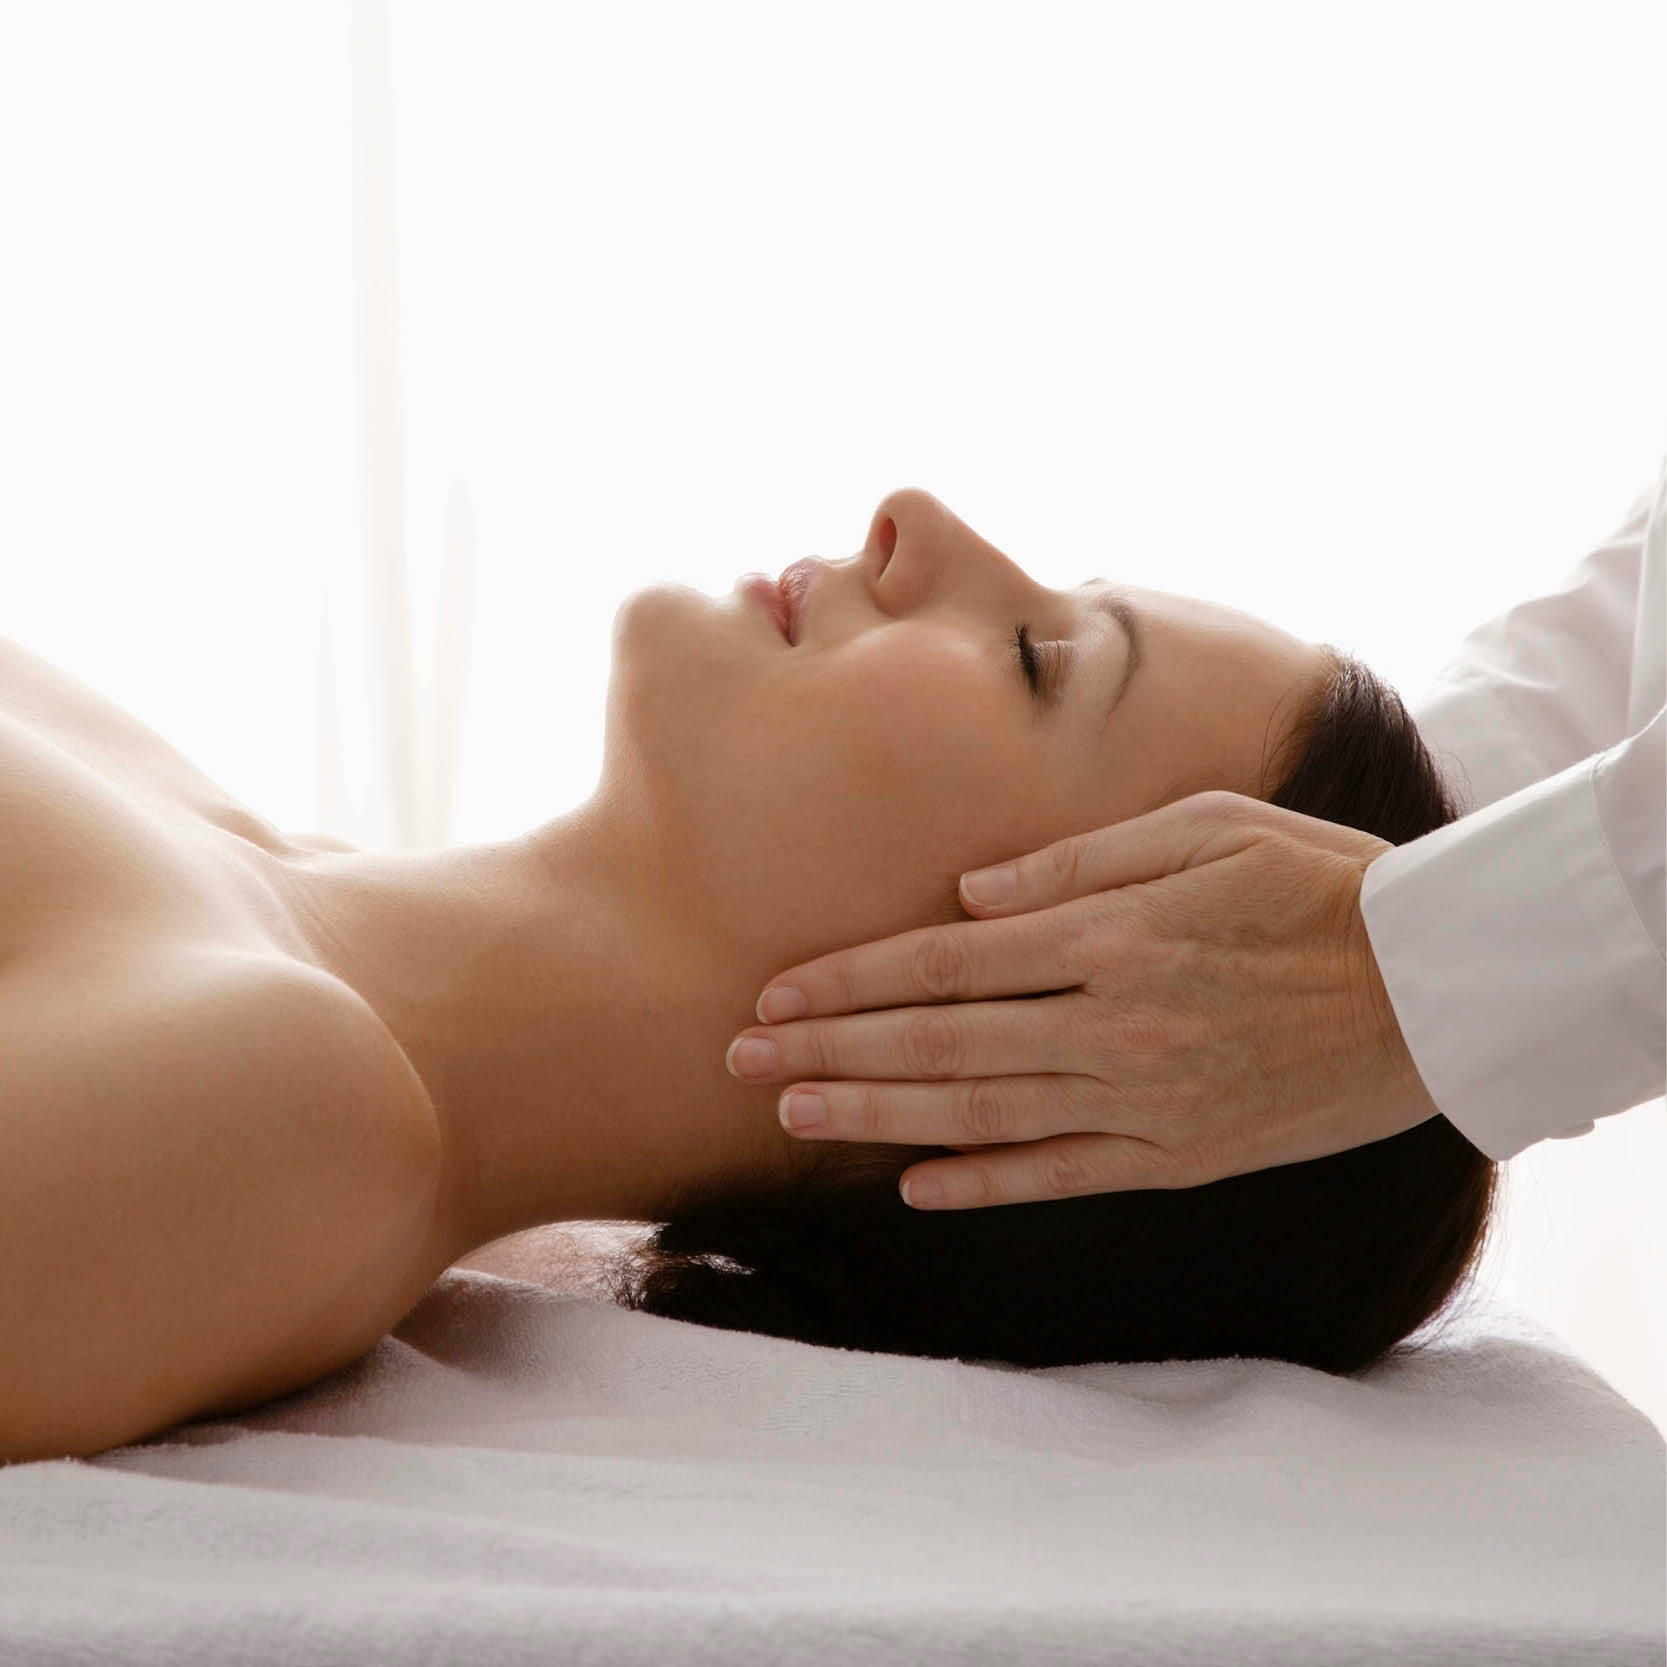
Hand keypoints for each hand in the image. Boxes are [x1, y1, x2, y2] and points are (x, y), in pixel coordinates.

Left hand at [724, 791, 1440, 1208]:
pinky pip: (1064, 1174)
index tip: (774, 991)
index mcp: (1112, 933)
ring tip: (791, 1115)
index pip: (946, 963)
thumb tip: (965, 893)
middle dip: (828, 1050)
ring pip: (982, 1115)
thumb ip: (1075, 858)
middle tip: (736, 1059)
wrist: (1437, 986)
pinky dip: (984, 1182)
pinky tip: (912, 1186)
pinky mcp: (1182, 1155)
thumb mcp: (1203, 829)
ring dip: (876, 1118)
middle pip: (939, 1044)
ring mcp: (1146, 1099)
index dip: (849, 980)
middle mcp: (1113, 1022)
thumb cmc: (1316, 883)